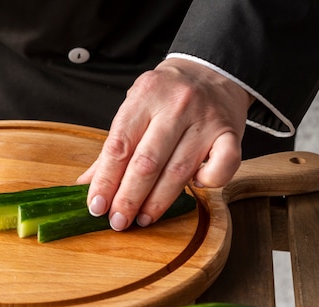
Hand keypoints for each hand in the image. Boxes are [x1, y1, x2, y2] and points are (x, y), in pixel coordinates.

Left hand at [77, 58, 253, 230]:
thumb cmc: (164, 97)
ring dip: (158, 202)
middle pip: (147, 163)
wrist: (210, 72)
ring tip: (142, 219)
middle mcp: (176, 106)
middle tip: (118, 221)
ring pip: (179, 171)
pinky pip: (224, 166)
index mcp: (144, 97)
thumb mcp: (134, 110)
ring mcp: (206, 120)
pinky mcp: (231, 133)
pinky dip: (208, 183)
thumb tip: (86, 185)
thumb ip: (113, 148)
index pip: (119, 147)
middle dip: (128, 199)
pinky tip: (193, 189)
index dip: (105, 181)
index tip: (96, 206)